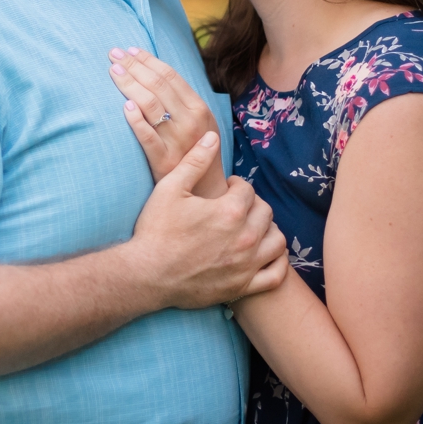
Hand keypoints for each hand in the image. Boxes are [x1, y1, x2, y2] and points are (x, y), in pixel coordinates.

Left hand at [112, 46, 221, 198]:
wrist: (204, 191)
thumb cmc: (196, 152)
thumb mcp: (198, 123)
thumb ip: (181, 101)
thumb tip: (154, 73)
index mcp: (199, 108)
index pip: (170, 76)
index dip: (148, 60)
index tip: (129, 50)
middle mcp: (190, 122)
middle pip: (157, 85)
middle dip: (134, 66)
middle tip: (114, 54)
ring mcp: (177, 141)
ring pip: (150, 105)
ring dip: (130, 84)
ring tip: (113, 71)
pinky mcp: (163, 161)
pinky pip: (146, 137)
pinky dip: (135, 120)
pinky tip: (124, 106)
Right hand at [127, 131, 289, 310]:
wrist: (145, 275)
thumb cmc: (155, 231)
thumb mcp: (170, 188)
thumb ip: (195, 161)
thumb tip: (213, 137)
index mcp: (230, 211)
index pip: (248, 190)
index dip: (236, 186)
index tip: (226, 190)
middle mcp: (245, 238)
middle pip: (265, 212)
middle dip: (252, 205)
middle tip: (236, 208)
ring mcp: (246, 265)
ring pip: (277, 240)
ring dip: (268, 230)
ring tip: (251, 228)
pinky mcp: (242, 286)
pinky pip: (276, 274)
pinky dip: (277, 263)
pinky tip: (265, 254)